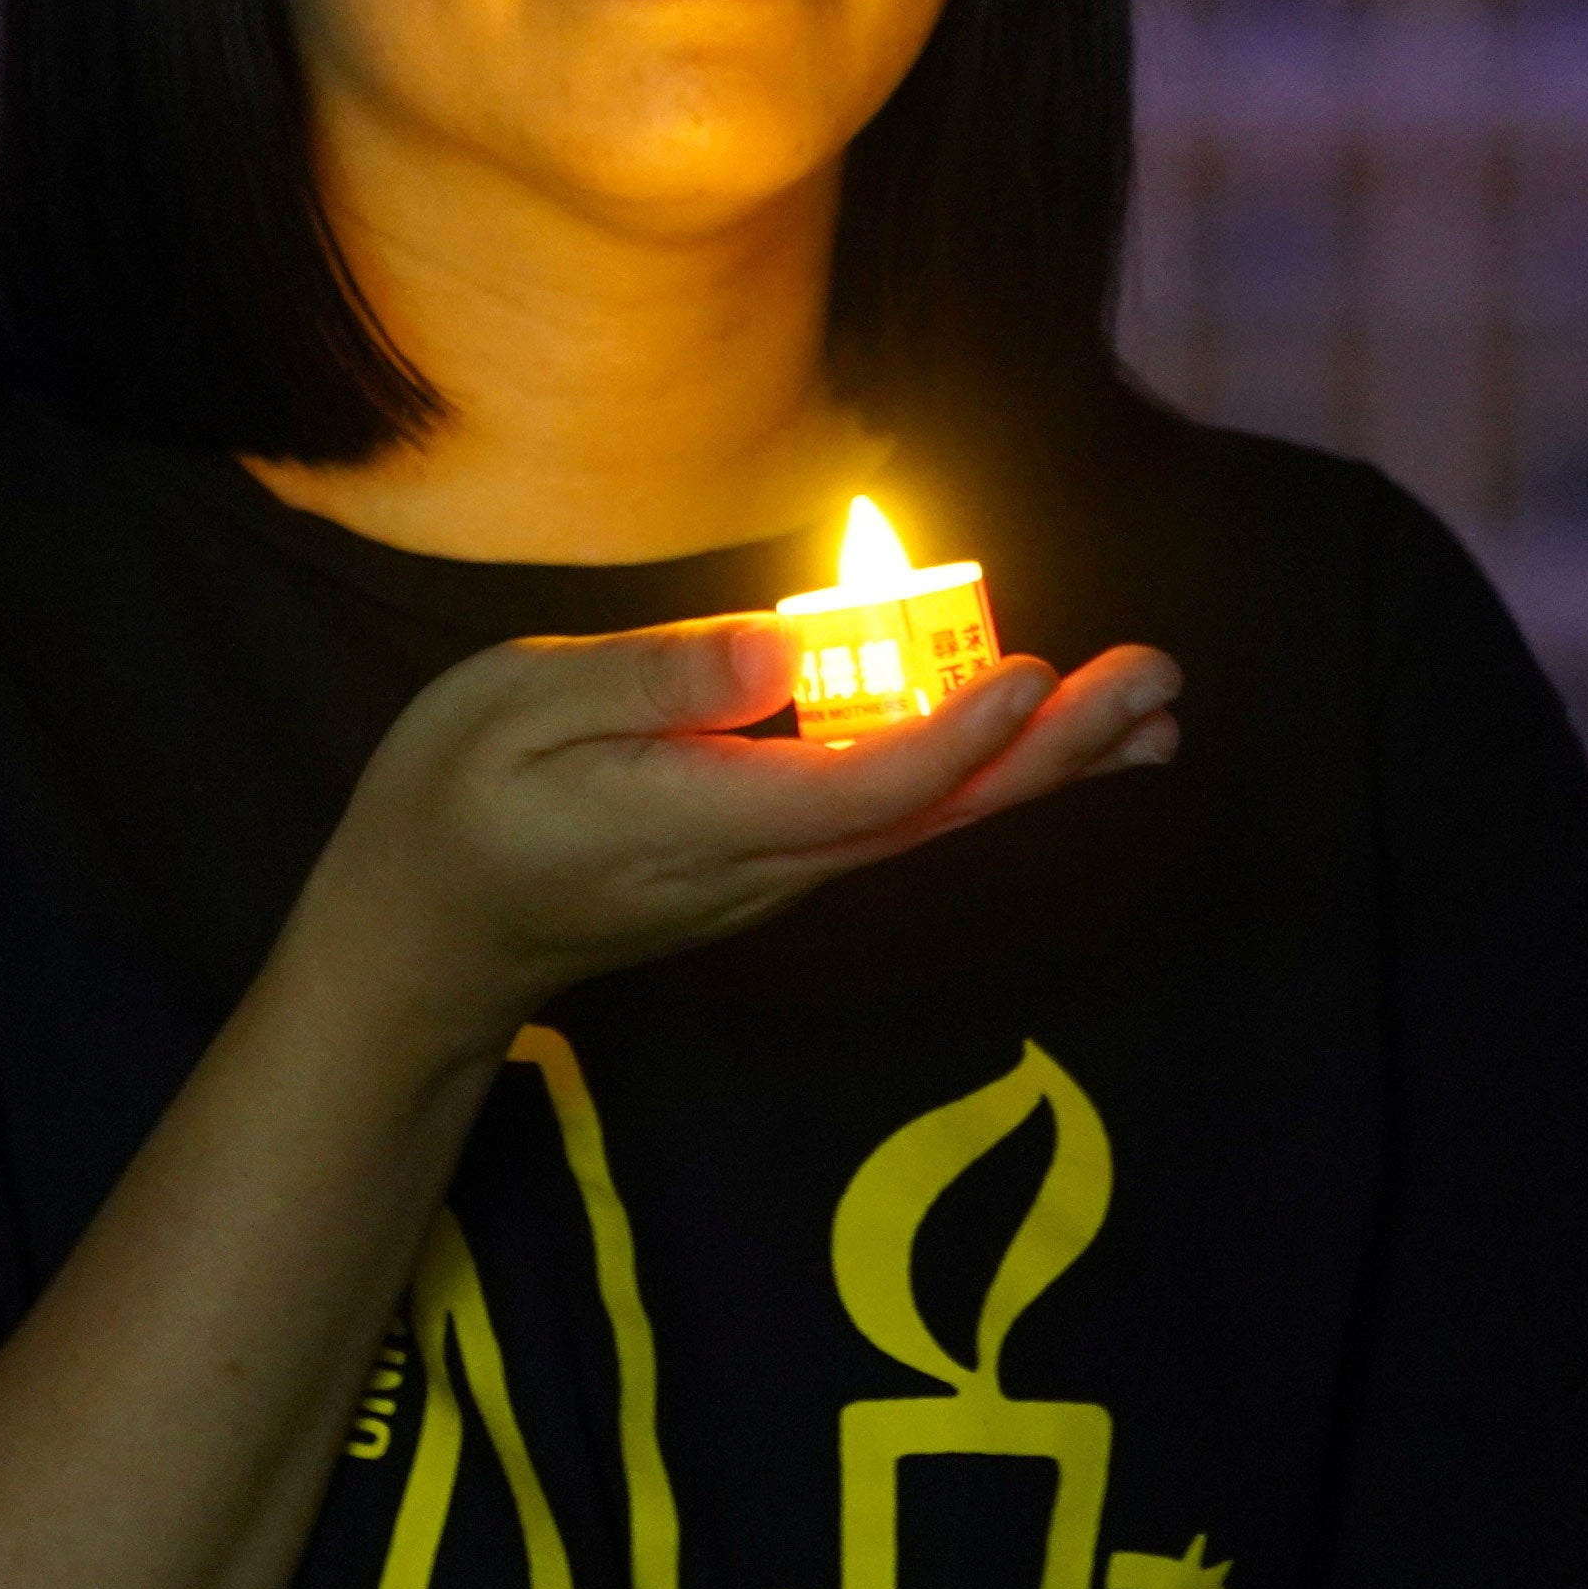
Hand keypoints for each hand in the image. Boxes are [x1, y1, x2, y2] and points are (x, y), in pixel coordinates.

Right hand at [286, 614, 1184, 1059]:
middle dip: (1053, 750)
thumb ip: (653, 680)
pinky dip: (986, 775)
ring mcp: (778, 874)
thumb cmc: (453, 804)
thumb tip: (781, 650)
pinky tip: (1045, 738)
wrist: (427, 938)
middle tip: (1160, 687)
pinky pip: (901, 819)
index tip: (1032, 672)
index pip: (859, 786)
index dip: (953, 733)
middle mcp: (766, 863)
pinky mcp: (778, 863)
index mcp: (703, 820)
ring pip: (934, 822)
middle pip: (936, 813)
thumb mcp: (516, 706)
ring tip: (1151, 712)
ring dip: (1044, 765)